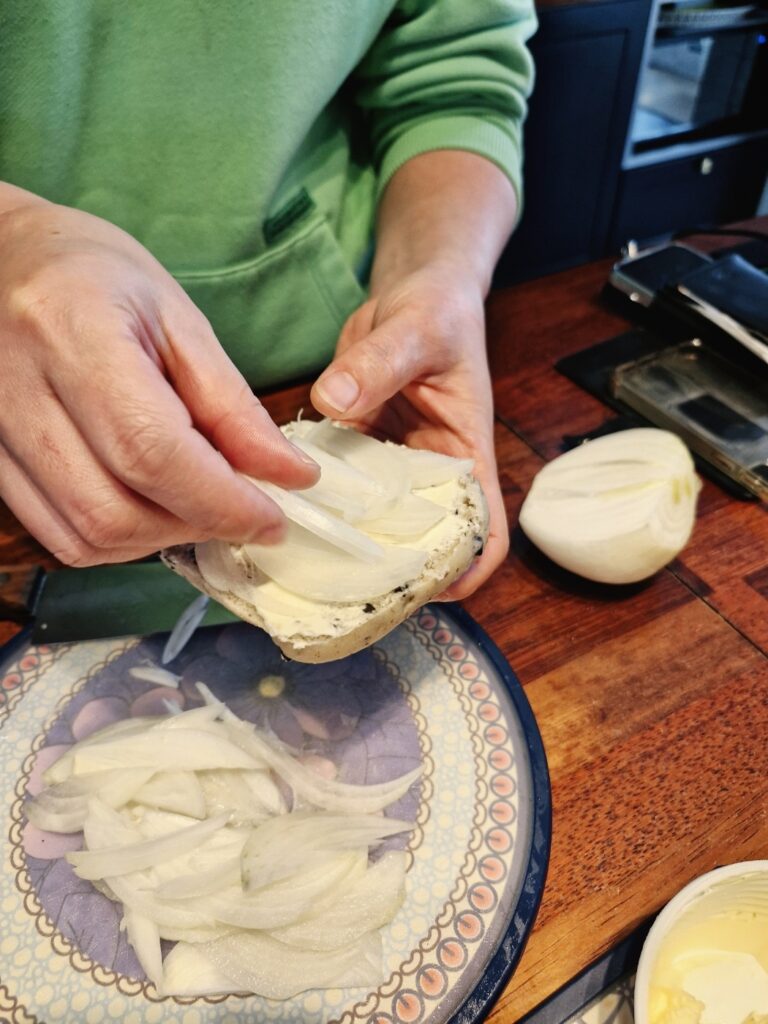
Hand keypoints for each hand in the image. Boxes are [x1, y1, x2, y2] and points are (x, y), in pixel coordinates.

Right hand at [0, 195, 317, 565]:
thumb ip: (232, 404)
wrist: (3, 262)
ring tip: (201, 505)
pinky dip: (120, 539)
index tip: (272, 517)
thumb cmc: (94, 276)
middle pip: (114, 508)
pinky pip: (60, 535)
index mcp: (71, 332)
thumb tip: (289, 475)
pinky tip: (154, 507)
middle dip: (196, 525)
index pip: (150, 449)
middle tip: (244, 512)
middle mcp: (16, 391)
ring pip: (85, 536)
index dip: (221, 500)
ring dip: (160, 539)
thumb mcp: (177, 320)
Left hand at [311, 261, 507, 600]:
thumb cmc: (439, 310)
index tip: (434, 591)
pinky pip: (337, 481)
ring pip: (372, 517)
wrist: (414, 289)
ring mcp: (390, 461)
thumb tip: (335, 400)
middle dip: (393, 570)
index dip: (468, 568)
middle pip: (421, 539)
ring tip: (307, 559)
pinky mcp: (356, 444)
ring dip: (346, 539)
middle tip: (348, 590)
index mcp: (465, 454)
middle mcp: (429, 469)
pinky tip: (282, 504)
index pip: (484, 529)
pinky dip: (316, 495)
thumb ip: (379, 363)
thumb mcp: (419, 330)